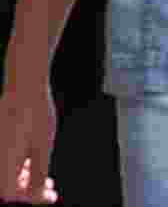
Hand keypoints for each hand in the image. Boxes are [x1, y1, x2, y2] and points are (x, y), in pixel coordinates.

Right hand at [0, 84, 58, 201]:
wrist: (24, 82)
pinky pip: (8, 162)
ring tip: (48, 181)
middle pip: (9, 188)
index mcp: (3, 163)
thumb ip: (38, 175)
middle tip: (51, 192)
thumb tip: (37, 197)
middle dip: (30, 192)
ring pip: (8, 175)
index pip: (11, 196)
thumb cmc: (35, 112)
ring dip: (27, 181)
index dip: (31, 200)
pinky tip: (37, 165)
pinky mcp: (1, 140)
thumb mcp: (43, 146)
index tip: (50, 198)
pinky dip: (22, 167)